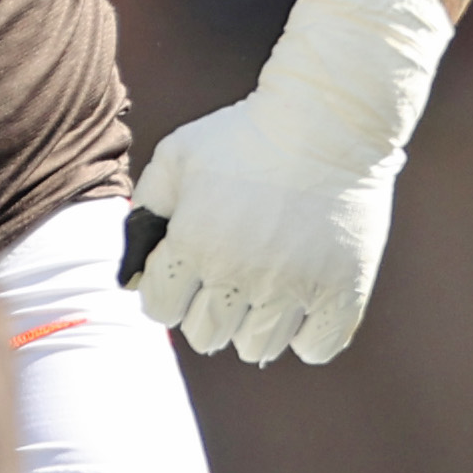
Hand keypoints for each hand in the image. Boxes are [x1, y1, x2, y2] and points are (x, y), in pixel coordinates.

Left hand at [130, 95, 400, 364]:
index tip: (180, 271)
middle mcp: (239, 275)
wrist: (324, 123)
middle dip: (202, 310)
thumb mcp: (177, 156)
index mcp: (193, 244)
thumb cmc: (242, 136)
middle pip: (205, 335)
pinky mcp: (341, 295)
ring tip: (260, 283)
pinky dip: (304, 334)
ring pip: (257, 347)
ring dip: (251, 323)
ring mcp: (293, 290)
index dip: (165, 291)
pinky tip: (299, 298)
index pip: (160, 309)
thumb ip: (145, 210)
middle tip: (221, 276)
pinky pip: (314, 349)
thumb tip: (130, 273)